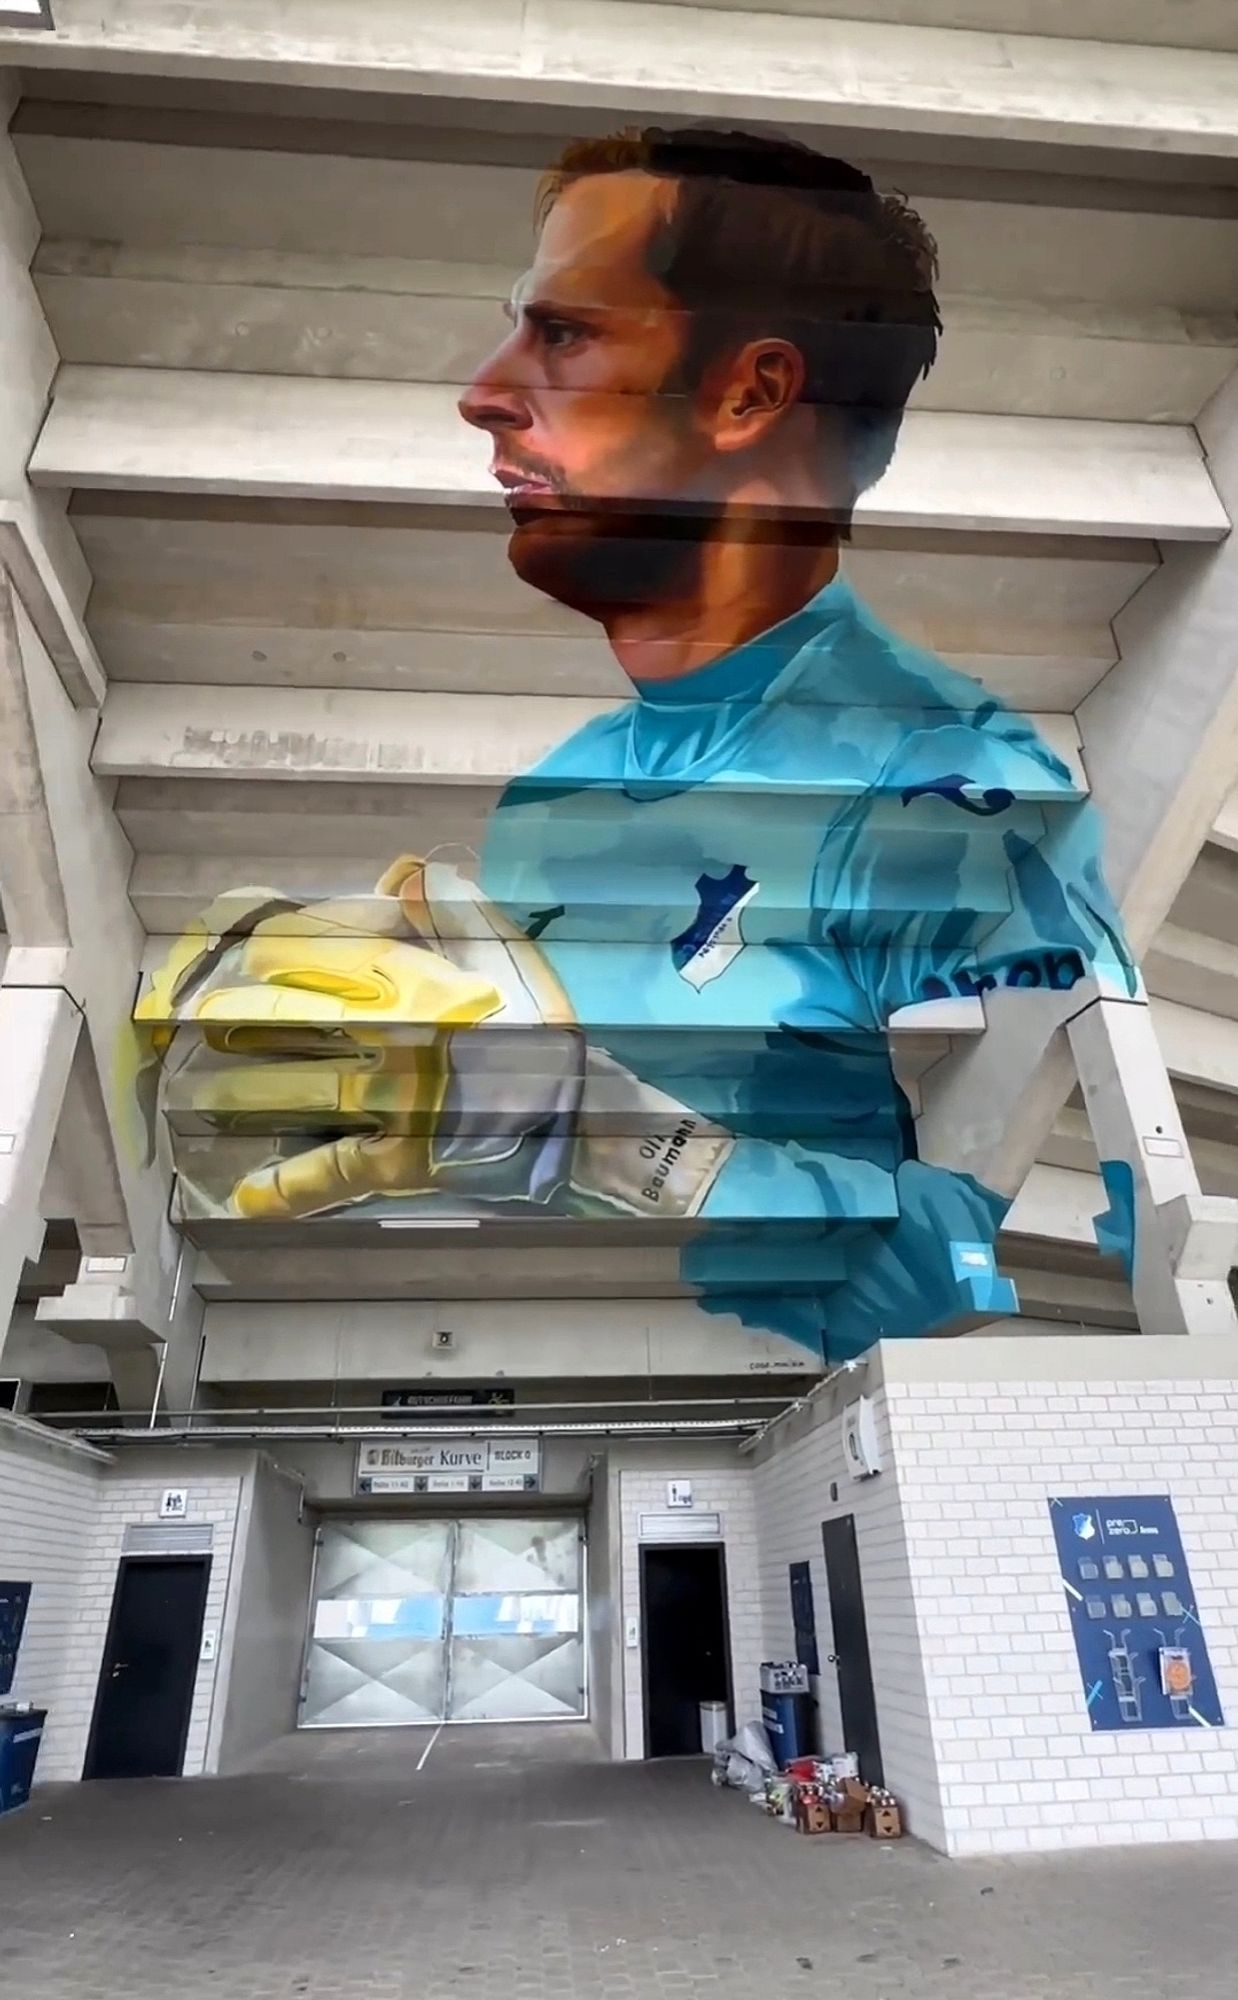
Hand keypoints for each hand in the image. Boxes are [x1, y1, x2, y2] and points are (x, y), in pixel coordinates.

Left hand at [138, 856, 581, 1218]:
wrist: (590, 1121)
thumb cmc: (552, 1036)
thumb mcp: (514, 957)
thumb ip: (458, 911)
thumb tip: (404, 872)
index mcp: (424, 986)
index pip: (332, 960)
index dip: (280, 957)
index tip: (252, 957)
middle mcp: (399, 1042)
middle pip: (297, 1024)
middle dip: (241, 1023)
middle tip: (200, 1023)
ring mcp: (396, 1105)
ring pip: (299, 1091)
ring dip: (243, 1091)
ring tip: (201, 1089)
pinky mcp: (403, 1162)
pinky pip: (336, 1172)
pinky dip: (291, 1186)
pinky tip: (249, 1194)